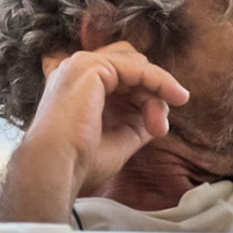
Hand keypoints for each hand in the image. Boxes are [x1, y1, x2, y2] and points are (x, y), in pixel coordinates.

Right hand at [0, 43, 189, 222]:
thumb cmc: (78, 161)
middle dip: (151, 94)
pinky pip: (138, 68)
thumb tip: (158, 115)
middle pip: (131, 66)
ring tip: (159, 126)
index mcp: (77, 86)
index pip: (121, 76)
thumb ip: (136, 122)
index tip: (157, 129)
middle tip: (159, 129)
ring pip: (136, 65)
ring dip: (156, 92)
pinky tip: (176, 97)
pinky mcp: (91, 67)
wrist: (56, 167)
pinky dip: (160, 81)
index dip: (144, 97)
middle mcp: (76, 70)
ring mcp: (81, 65)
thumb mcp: (118, 138)